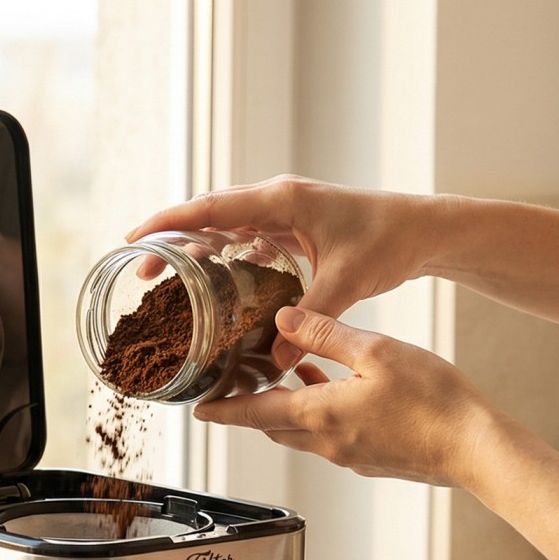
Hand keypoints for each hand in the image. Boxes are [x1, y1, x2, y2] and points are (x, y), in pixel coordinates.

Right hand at [126, 176, 440, 321]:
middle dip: (171, 240)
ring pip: (224, 226)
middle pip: (208, 214)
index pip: (211, 208)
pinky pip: (245, 238)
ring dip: (194, 248)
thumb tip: (278, 360)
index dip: (169, 222)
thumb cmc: (390, 241)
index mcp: (282, 200)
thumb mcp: (347, 282)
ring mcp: (283, 212)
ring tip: (166, 280)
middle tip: (141, 271)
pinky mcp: (292, 228)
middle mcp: (277, 199)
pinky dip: (223, 257)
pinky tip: (212, 285)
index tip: (136, 238)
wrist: (422, 230)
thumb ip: (311, 318)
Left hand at [194, 307, 505, 489]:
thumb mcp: (375, 350)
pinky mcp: (371, 462)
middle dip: (251, 407)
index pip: (252, 414)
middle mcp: (326, 443)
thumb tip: (284, 318)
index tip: (198, 410)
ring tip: (291, 374)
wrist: (475, 448)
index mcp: (318, 415)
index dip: (222, 410)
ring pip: (301, 432)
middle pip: (271, 425)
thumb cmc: (433, 400)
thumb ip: (325, 334)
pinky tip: (336, 391)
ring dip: (289, 407)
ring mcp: (349, 457)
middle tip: (239, 385)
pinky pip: (330, 438)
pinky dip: (320, 416)